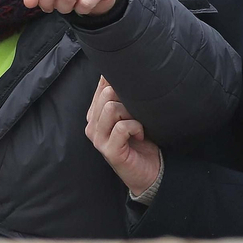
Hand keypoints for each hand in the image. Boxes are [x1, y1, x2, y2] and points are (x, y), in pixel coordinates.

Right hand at [86, 77, 162, 196]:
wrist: (150, 173)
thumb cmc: (142, 141)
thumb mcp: (132, 114)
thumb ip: (124, 97)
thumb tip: (125, 70)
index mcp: (95, 115)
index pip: (101, 87)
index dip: (117, 81)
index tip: (133, 85)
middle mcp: (92, 126)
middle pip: (106, 94)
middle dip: (127, 99)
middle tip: (138, 113)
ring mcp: (98, 140)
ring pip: (111, 109)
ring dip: (132, 113)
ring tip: (139, 124)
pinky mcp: (110, 151)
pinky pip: (122, 127)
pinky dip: (136, 127)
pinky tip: (141, 135)